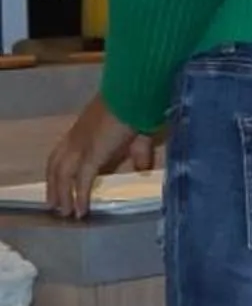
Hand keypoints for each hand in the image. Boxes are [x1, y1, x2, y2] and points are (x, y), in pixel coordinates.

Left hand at [46, 97, 152, 218]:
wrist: (136, 92)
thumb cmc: (138, 106)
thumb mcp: (138, 133)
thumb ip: (139, 152)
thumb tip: (143, 169)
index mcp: (83, 129)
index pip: (63, 152)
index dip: (59, 169)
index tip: (59, 184)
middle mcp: (76, 138)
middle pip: (55, 165)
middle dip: (54, 185)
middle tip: (54, 204)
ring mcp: (81, 146)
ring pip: (63, 176)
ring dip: (62, 195)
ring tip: (64, 213)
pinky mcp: (92, 155)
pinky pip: (81, 181)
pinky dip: (80, 197)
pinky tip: (81, 211)